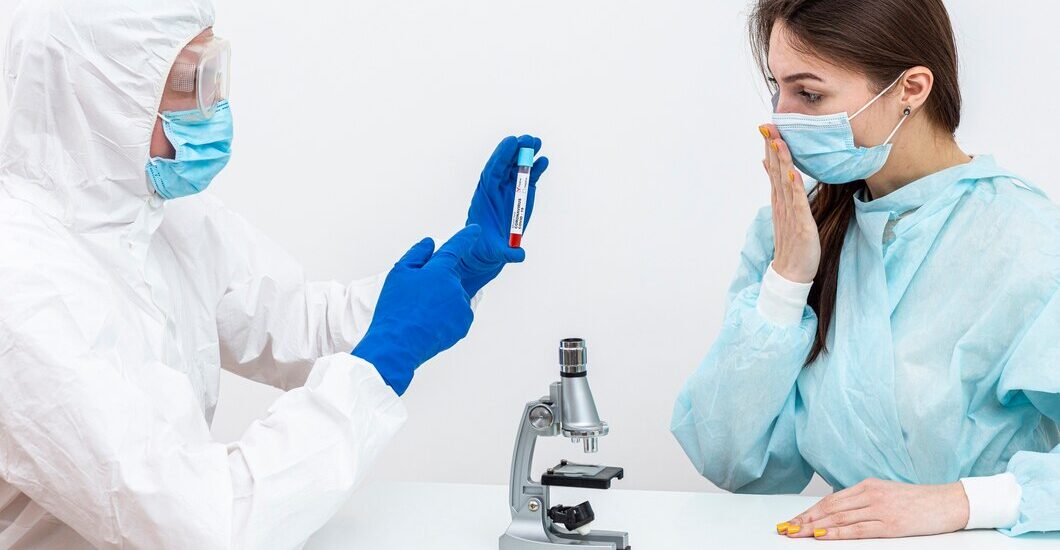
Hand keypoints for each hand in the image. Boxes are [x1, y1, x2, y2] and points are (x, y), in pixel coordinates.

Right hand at [352, 225, 481, 395]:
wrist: (398, 344)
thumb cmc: (395, 308)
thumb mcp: (399, 274)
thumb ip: (417, 255)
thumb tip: (430, 243)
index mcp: (440, 270)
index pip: (456, 247)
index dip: (465, 237)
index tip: (475, 230)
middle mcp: (456, 286)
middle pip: (449, 278)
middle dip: (437, 284)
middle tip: (415, 299)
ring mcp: (462, 306)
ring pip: (453, 297)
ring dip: (441, 301)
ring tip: (419, 315)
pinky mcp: (463, 324)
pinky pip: (457, 314)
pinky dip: (446, 317)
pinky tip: (429, 324)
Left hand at [458, 135, 549, 296]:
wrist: (490, 249)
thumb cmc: (487, 249)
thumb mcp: (495, 252)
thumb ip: (507, 252)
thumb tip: (520, 256)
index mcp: (485, 195)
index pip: (492, 170)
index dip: (501, 155)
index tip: (511, 142)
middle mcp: (497, 188)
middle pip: (506, 163)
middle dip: (516, 150)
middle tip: (528, 139)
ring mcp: (511, 189)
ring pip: (517, 167)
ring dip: (527, 154)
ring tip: (537, 142)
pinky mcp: (523, 194)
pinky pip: (529, 178)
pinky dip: (536, 169)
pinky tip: (544, 160)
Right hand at [760, 125, 819, 283]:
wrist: (791, 272)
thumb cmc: (791, 243)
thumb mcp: (784, 212)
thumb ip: (778, 189)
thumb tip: (770, 166)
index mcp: (779, 200)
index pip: (774, 169)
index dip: (770, 148)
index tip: (767, 128)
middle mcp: (781, 204)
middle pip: (776, 170)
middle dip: (772, 148)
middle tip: (767, 126)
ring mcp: (789, 213)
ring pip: (784, 182)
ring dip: (781, 161)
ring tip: (777, 142)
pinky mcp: (800, 224)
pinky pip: (797, 203)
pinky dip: (793, 187)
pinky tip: (792, 173)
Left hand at [778, 478, 969, 539]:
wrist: (949, 502)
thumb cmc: (919, 501)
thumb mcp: (886, 494)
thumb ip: (863, 501)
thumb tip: (837, 514)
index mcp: (867, 485)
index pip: (830, 500)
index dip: (809, 511)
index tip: (793, 520)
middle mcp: (870, 494)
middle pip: (829, 508)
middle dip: (805, 520)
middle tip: (786, 528)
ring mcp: (880, 509)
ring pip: (839, 518)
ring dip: (814, 527)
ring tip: (796, 533)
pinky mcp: (891, 524)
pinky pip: (858, 529)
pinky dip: (837, 533)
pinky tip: (822, 536)